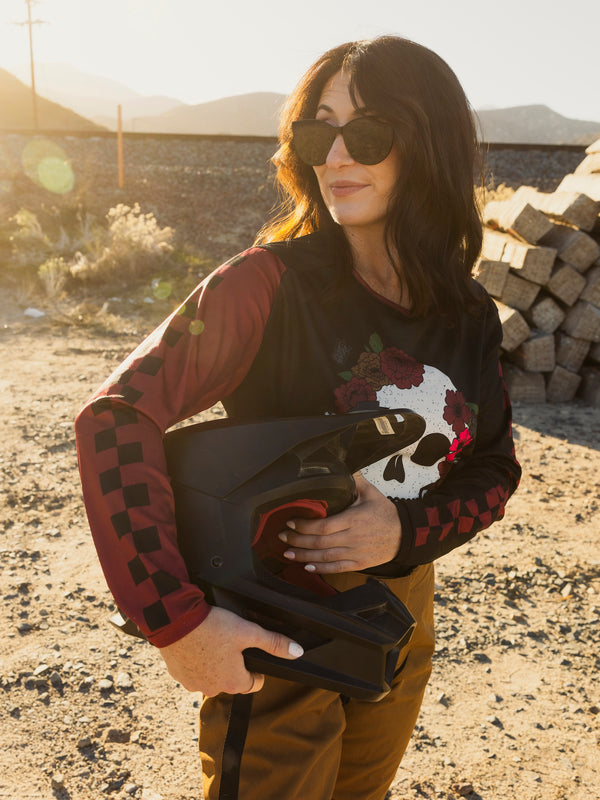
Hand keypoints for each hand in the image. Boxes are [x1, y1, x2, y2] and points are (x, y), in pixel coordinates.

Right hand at [158, 606, 303, 696]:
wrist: (174, 620)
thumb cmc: (211, 626)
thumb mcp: (248, 631)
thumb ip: (273, 643)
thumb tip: (297, 652)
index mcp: (234, 682)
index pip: (255, 683)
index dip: (256, 666)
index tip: (250, 650)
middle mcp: (214, 689)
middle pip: (233, 680)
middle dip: (234, 664)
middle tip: (230, 640)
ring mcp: (194, 684)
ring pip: (212, 676)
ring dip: (214, 663)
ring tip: (212, 640)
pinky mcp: (178, 676)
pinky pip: (193, 671)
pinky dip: (197, 661)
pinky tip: (197, 643)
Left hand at [278, 473, 401, 573]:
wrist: (405, 535)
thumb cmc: (385, 512)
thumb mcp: (370, 492)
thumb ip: (353, 481)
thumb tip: (337, 467)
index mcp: (354, 519)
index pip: (324, 525)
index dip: (305, 525)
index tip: (291, 521)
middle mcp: (353, 538)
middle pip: (320, 542)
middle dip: (297, 540)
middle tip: (282, 536)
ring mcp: (356, 552)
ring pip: (325, 557)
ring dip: (303, 556)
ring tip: (287, 553)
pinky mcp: (359, 563)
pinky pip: (336, 568)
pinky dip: (320, 569)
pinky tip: (306, 566)